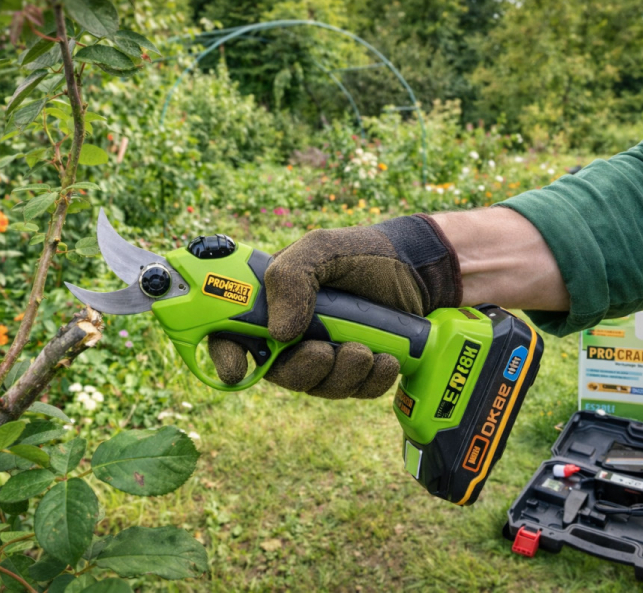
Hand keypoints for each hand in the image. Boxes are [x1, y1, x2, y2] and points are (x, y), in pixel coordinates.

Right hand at [208, 214, 461, 398]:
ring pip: (318, 386)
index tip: (236, 369)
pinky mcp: (356, 371)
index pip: (230, 335)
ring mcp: (324, 355)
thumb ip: (291, 277)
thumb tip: (278, 333)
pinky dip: (371, 381)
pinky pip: (354, 392)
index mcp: (270, 303)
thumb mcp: (322, 249)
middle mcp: (291, 334)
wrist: (417, 269)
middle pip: (278, 373)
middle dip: (303, 369)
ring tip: (367, 350)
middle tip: (326, 352)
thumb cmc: (362, 253)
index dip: (225, 356)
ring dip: (342, 375)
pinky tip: (387, 360)